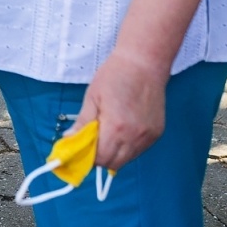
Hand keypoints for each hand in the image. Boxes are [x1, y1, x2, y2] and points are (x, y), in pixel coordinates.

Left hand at [76, 46, 169, 171]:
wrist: (143, 63)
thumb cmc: (115, 75)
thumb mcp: (92, 97)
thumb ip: (82, 123)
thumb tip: (70, 139)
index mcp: (116, 127)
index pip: (100, 158)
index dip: (87, 157)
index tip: (79, 149)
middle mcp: (135, 136)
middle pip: (114, 163)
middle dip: (99, 157)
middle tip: (90, 143)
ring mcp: (148, 136)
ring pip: (127, 159)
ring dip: (113, 153)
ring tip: (106, 133)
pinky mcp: (156, 133)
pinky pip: (138, 149)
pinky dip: (127, 147)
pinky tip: (121, 130)